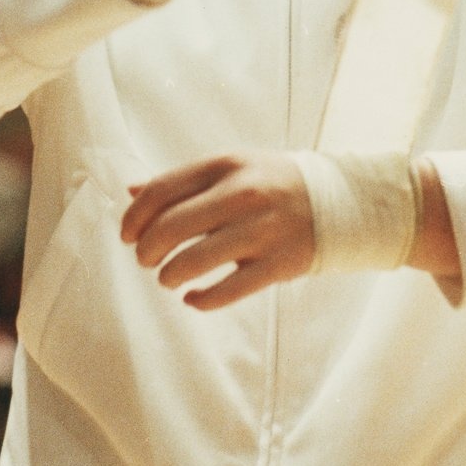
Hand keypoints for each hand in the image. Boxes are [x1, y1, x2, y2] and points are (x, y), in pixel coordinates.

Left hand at [121, 152, 315, 308]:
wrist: (338, 202)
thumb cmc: (273, 183)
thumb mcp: (232, 168)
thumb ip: (184, 181)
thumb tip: (131, 192)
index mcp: (226, 165)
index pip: (161, 191)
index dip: (133, 217)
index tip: (127, 235)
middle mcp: (242, 194)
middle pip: (170, 227)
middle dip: (146, 250)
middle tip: (146, 260)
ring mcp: (261, 230)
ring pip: (192, 262)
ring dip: (169, 276)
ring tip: (169, 278)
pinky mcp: (277, 264)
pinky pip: (226, 291)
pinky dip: (200, 300)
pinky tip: (192, 299)